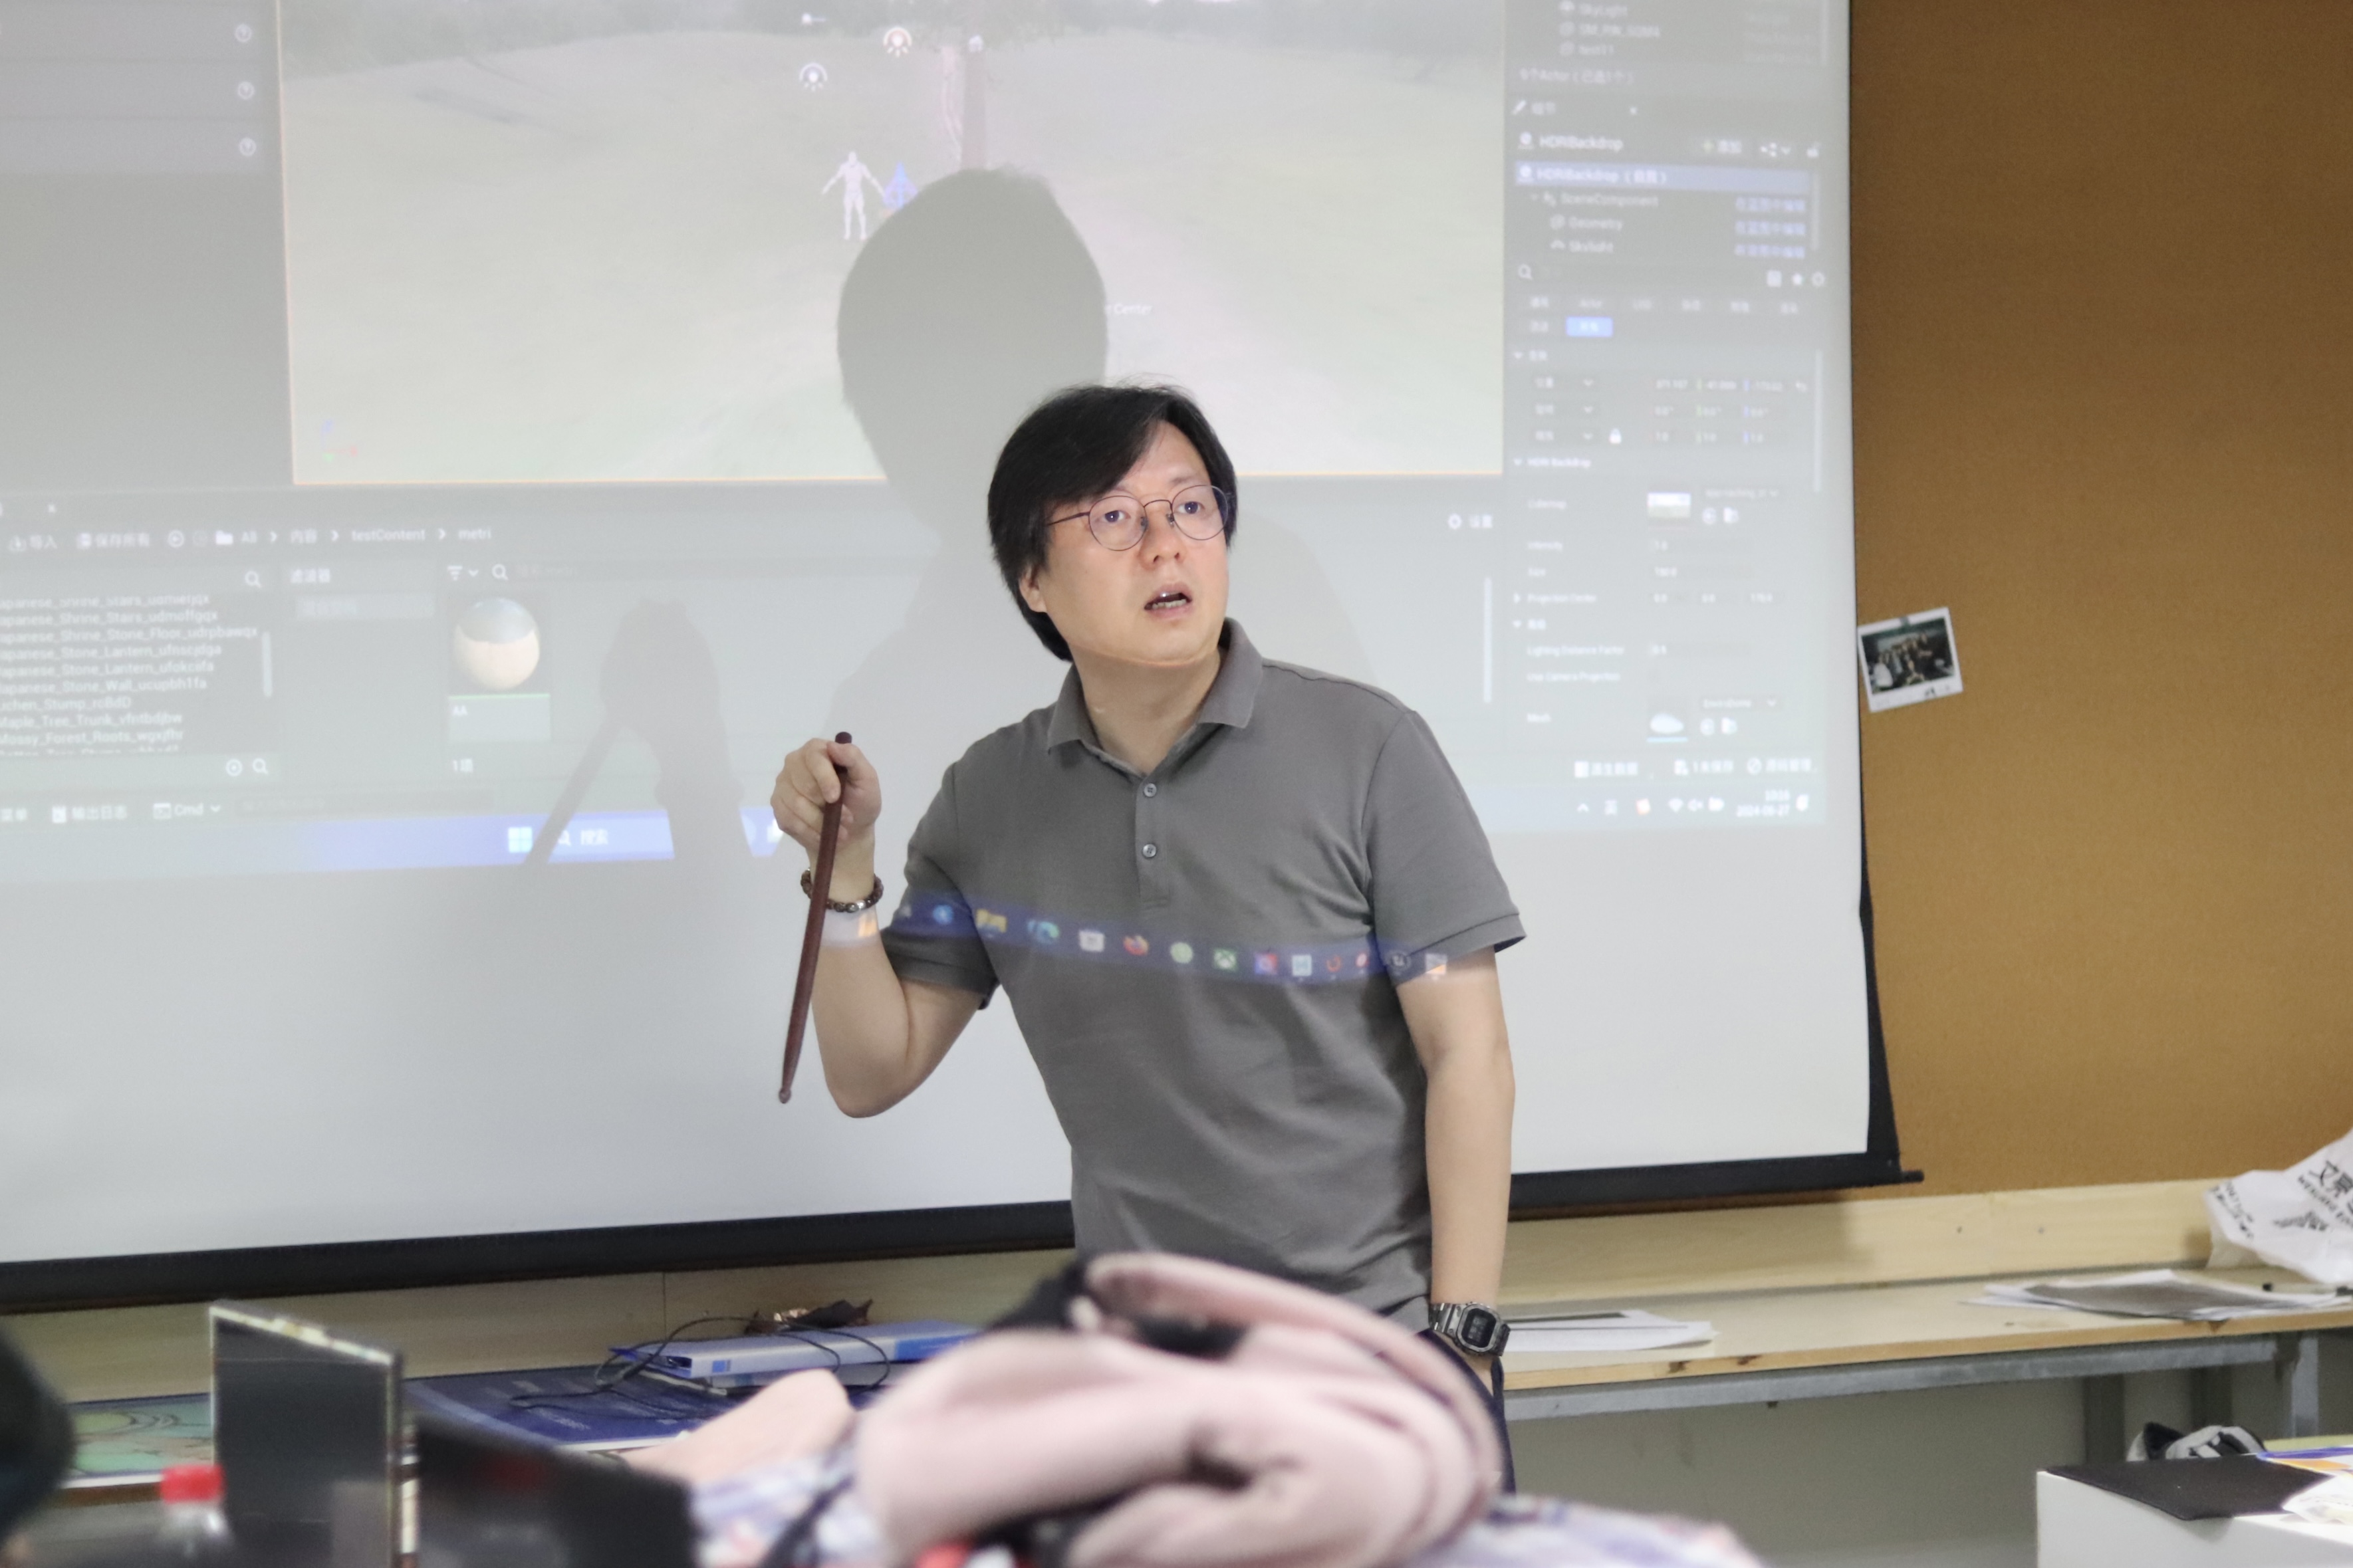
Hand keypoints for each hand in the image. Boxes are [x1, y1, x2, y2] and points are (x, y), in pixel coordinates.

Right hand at [771, 736, 880, 887]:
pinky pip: (788, 820)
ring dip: (819, 822)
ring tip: (839, 831)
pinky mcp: (778, 806)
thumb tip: (833, 746)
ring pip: (795, 805)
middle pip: (802, 783)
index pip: (814, 757)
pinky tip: (821, 836)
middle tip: (846, 818)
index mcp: (817, 750)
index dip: (824, 778)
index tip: (835, 797)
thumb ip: (853, 759)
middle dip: (825, 806)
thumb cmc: (860, 801)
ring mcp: (783, 784)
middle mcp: (795, 762)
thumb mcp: (867, 779)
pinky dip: (808, 832)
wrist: (850, 830)